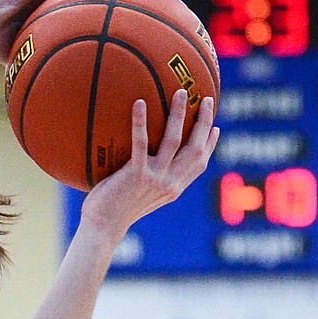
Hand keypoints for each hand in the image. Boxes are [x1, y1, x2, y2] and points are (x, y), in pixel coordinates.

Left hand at [80, 88, 218, 234]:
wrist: (103, 227)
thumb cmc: (114, 209)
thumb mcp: (140, 195)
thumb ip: (149, 178)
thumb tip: (145, 158)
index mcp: (174, 188)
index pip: (199, 164)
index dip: (209, 145)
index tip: (214, 127)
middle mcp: (170, 183)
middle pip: (195, 148)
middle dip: (203, 122)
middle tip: (204, 99)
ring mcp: (155, 179)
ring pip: (174, 141)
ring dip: (179, 114)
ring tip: (180, 91)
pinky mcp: (137, 174)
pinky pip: (140, 142)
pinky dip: (140, 121)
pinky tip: (139, 103)